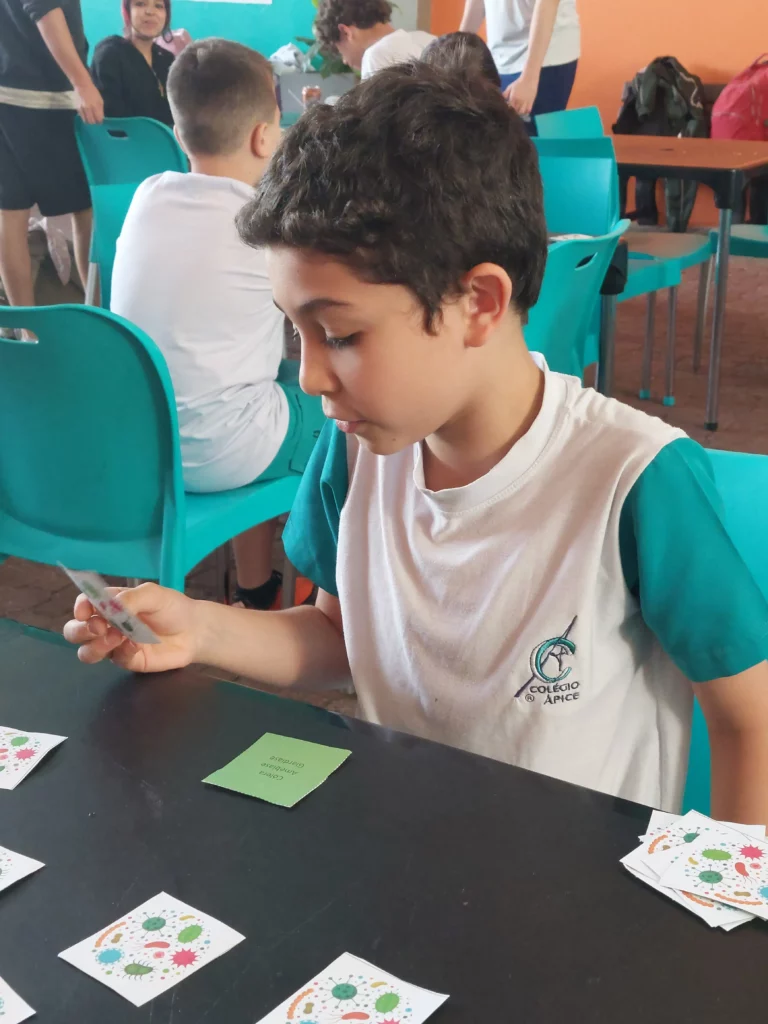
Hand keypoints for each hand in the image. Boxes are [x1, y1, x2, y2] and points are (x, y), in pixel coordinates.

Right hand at [63, 582, 200, 672]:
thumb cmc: (172, 608)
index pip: (84, 605)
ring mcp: (115, 644)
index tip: (86, 611)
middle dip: (81, 631)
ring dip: (95, 646)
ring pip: (87, 652)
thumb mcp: (152, 594)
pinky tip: (136, 645)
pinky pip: (115, 659)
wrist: (194, 631)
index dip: (80, 608)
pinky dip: (123, 652)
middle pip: (75, 631)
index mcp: (110, 603)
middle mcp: (107, 624)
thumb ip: (130, 599)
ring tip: (117, 638)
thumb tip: (108, 607)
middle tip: (100, 628)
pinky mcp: (127, 660)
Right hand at [74, 79, 103, 123]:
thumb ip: (101, 110)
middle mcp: (89, 109)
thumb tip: (101, 118)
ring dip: (89, 122)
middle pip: (92, 122)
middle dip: (94, 123)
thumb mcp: (100, 100)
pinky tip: (86, 116)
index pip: (99, 119)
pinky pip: (82, 117)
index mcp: (96, 106)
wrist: (82, 85)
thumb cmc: (93, 92)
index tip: (100, 122)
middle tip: (95, 122)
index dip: (100, 122)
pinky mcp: (78, 108)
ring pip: (86, 121)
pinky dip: (85, 118)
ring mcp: (83, 109)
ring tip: (91, 120)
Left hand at [503, 73, 539, 116]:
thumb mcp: (510, 87)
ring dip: (520, 113)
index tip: (508, 109)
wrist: (529, 78)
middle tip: (513, 111)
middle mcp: (519, 101)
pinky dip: (526, 112)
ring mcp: (525, 102)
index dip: (508, 110)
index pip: (509, 108)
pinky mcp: (531, 102)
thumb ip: (505, 94)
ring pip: (522, 112)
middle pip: (515, 111)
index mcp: (513, 97)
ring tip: (518, 112)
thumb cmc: (518, 82)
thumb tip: (501, 100)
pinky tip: (524, 111)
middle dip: (514, 112)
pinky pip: (528, 110)